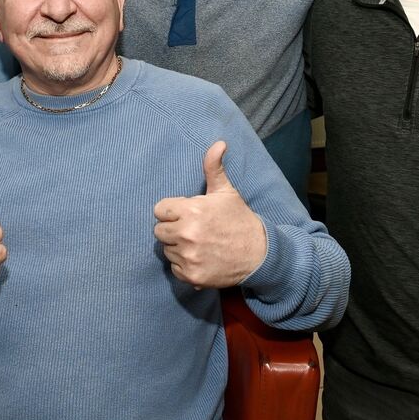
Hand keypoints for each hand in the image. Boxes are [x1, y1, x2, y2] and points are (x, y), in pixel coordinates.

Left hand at [152, 141, 266, 288]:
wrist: (258, 254)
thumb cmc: (239, 219)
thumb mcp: (226, 191)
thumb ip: (214, 167)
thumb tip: (219, 143)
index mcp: (191, 210)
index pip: (159, 210)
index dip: (172, 211)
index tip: (186, 214)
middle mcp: (187, 234)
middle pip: (159, 231)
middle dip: (173, 228)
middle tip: (192, 229)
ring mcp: (189, 256)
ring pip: (166, 249)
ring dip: (178, 247)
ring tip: (198, 243)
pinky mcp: (192, 275)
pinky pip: (174, 268)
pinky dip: (184, 265)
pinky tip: (200, 258)